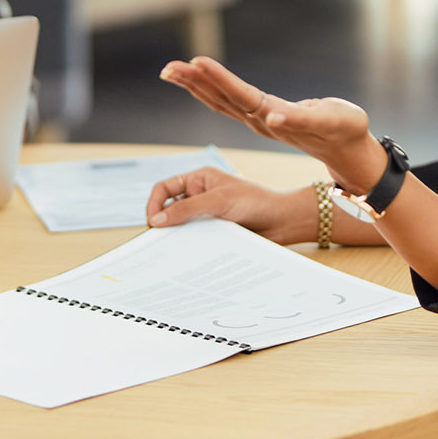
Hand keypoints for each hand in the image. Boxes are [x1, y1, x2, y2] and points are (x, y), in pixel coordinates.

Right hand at [145, 167, 317, 244]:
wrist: (284, 221)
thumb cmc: (257, 201)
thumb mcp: (219, 200)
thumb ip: (187, 209)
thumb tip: (157, 220)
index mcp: (199, 180)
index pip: (165, 189)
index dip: (154, 204)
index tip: (153, 223)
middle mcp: (200, 197)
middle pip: (170, 210)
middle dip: (163, 224)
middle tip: (156, 243)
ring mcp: (208, 217)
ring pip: (183, 228)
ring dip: (178, 238)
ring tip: (172, 253)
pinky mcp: (216, 234)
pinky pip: (196, 241)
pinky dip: (191, 249)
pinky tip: (190, 258)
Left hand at [159, 57, 385, 190]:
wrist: (347, 149)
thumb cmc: (343, 129)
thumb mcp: (327, 121)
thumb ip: (298, 118)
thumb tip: (271, 116)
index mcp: (274, 116)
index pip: (239, 95)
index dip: (218, 78)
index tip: (196, 62)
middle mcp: (260, 119)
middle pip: (221, 98)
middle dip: (194, 81)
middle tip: (169, 67)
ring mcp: (259, 120)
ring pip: (220, 100)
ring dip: (196, 84)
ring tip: (172, 70)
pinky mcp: (263, 117)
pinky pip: (229, 101)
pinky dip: (211, 88)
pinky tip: (196, 78)